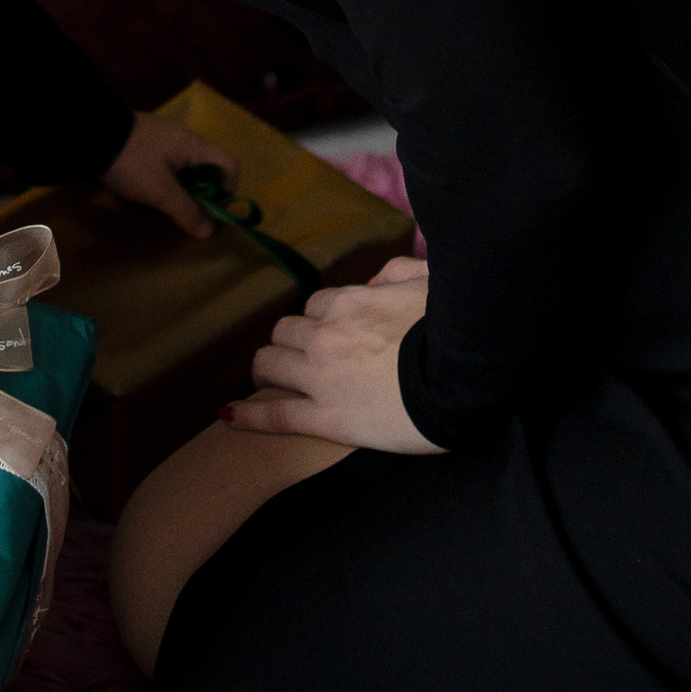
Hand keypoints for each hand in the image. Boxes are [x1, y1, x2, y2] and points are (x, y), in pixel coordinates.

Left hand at [100, 108, 228, 241]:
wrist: (90, 136)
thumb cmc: (132, 161)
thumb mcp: (160, 190)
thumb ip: (186, 210)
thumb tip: (210, 231)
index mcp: (195, 146)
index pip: (229, 165)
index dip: (228, 191)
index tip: (211, 213)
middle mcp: (185, 140)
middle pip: (209, 171)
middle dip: (203, 196)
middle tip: (187, 216)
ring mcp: (165, 141)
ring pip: (187, 171)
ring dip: (183, 192)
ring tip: (168, 209)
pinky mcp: (147, 145)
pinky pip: (169, 167)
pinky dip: (168, 183)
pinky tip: (151, 195)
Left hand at [222, 258, 444, 456]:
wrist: (460, 383)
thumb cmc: (453, 333)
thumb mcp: (428, 282)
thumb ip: (398, 272)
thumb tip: (376, 280)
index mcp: (350, 303)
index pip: (315, 306)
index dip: (319, 321)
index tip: (327, 335)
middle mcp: (326, 335)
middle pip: (284, 332)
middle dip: (288, 344)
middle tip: (298, 360)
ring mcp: (321, 377)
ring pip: (269, 364)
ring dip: (268, 370)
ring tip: (270, 381)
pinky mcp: (325, 419)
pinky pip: (275, 415)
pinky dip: (249, 415)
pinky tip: (230, 416)